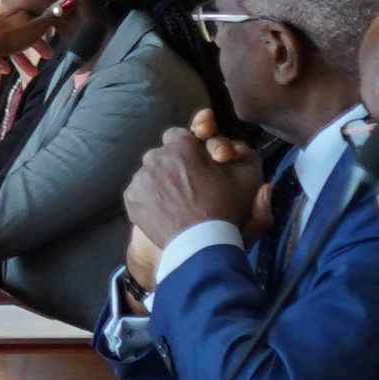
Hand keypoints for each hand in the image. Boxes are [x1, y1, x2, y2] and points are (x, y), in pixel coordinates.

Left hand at [122, 121, 259, 263]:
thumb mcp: (247, 178)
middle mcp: (156, 156)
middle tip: (188, 185)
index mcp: (182, 145)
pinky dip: (149, 198)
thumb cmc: (226, 209)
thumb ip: (245, 156)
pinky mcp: (131, 198)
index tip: (198, 165)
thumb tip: (238, 150)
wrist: (201, 244)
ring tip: (176, 201)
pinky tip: (164, 211)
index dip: (189, 150)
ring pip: (149, 172)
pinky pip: (139, 191)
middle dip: (174, 164)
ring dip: (160, 181)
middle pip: (162, 154)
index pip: (179, 135)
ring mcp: (140, 178)